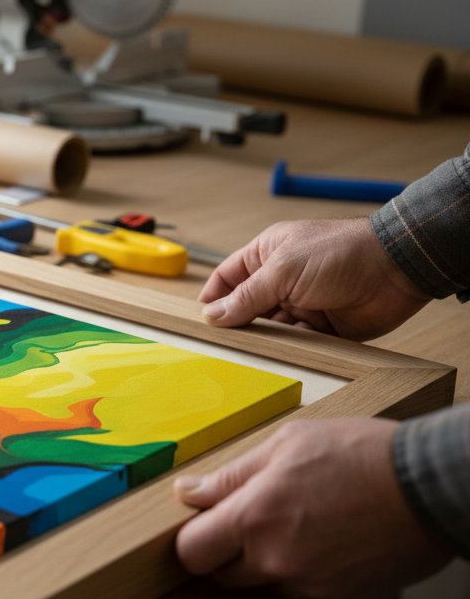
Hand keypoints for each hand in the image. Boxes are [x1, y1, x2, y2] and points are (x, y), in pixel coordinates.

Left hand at [175, 418, 451, 598]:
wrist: (430, 487)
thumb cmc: (364, 456)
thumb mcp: (287, 443)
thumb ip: (232, 474)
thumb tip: (191, 491)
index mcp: (255, 517)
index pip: (192, 552)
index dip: (192, 538)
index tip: (202, 524)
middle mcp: (277, 559)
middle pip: (223, 574)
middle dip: (226, 551)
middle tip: (250, 519)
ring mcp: (309, 583)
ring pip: (263, 582)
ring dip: (266, 560)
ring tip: (297, 521)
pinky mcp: (338, 595)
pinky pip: (302, 588)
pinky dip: (303, 568)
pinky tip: (324, 536)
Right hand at [200, 218, 431, 340]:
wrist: (395, 269)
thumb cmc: (339, 253)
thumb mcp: (283, 270)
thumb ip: (246, 295)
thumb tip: (213, 315)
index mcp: (267, 254)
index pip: (228, 277)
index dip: (214, 297)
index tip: (203, 320)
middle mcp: (282, 279)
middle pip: (247, 307)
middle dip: (240, 322)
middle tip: (231, 340)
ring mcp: (302, 303)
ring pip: (271, 328)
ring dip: (268, 336)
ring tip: (267, 342)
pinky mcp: (322, 326)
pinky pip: (297, 341)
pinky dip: (294, 345)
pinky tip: (296, 344)